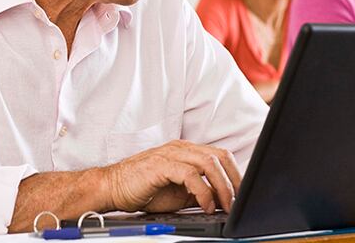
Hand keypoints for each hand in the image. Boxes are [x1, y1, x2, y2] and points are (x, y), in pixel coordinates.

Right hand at [104, 140, 239, 213]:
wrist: (112, 187)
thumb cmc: (143, 189)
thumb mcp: (179, 193)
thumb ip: (200, 191)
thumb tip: (222, 200)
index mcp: (187, 151)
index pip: (220, 156)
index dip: (235, 175)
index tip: (242, 195)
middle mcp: (181, 148)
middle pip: (220, 156)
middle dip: (234, 180)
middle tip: (238, 202)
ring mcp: (171, 154)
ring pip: (209, 163)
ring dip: (222, 186)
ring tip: (225, 205)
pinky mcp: (161, 164)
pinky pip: (191, 175)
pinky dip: (204, 191)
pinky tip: (206, 205)